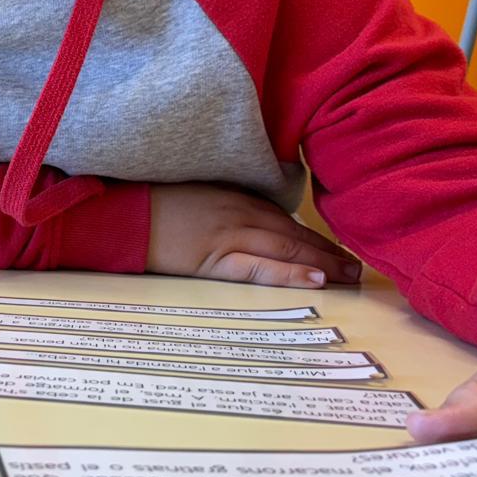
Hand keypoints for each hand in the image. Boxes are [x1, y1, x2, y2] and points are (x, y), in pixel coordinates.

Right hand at [146, 182, 361, 288]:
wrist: (120, 215)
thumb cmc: (152, 205)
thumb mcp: (197, 197)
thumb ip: (227, 206)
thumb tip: (255, 226)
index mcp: (235, 197)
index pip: (286, 220)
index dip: (315, 237)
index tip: (339, 249)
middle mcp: (238, 213)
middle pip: (293, 235)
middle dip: (328, 252)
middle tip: (357, 267)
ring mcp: (227, 236)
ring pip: (285, 250)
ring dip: (321, 264)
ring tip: (347, 276)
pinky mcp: (212, 259)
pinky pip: (258, 268)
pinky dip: (288, 273)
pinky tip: (314, 280)